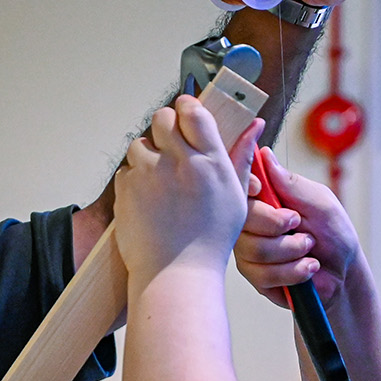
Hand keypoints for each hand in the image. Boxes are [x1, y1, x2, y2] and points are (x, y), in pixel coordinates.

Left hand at [115, 97, 262, 284]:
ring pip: (140, 143)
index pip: (193, 110)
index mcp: (209, 161)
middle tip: (171, 146)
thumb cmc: (209, 240)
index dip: (188, 107)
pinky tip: (149, 201)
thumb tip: (255, 125)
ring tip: (160, 182)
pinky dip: (134, 180)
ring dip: (148, 155)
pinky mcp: (126, 189)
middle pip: (162, 117)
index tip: (187, 113)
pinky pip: (126, 171)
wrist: (175, 273)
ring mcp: (148, 174)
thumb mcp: (235, 197)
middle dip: (166, 126)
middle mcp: (178, 162)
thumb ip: (241, 158)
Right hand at [235, 147, 360, 307]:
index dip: (244, 184)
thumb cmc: (334, 233)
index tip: (260, 188)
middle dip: (278, 226)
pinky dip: (293, 271)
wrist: (344, 273)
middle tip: (301, 226)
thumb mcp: (320, 202)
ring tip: (309, 249)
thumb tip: (265, 155)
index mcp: (266, 198)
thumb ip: (291, 184)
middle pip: (244, 220)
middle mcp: (252, 222)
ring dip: (291, 251)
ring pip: (254, 250)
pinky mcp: (255, 276)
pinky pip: (263, 274)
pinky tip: (306, 268)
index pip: (239, 184)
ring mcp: (249, 250)